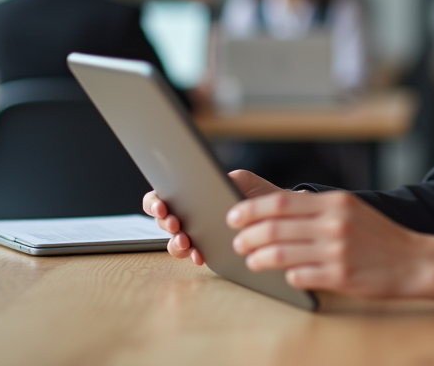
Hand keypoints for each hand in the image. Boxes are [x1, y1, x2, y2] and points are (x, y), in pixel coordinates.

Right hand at [143, 170, 283, 263]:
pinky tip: (199, 255)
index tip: (162, 206)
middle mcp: (190, 214)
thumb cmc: (258, 194)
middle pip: (163, 219)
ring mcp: (197, 234)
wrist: (278, 216)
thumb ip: (225, 179)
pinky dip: (192, 255)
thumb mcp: (243, 180)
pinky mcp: (209, 250)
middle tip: (176, 223)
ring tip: (187, 241)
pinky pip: (192, 255)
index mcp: (193, 193)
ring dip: (175, 243)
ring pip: (174, 241)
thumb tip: (211, 184)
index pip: (162, 195)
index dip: (155, 201)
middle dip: (164, 222)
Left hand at [227, 189, 433, 301]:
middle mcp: (334, 223)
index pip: (280, 202)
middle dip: (247, 236)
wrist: (414, 260)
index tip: (233, 216)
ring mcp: (337, 250)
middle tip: (237, 243)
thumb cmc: (377, 236)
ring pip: (280, 253)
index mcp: (335, 202)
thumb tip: (273, 211)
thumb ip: (316, 209)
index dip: (251, 209)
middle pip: (274, 227)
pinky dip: (285, 276)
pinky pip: (299, 276)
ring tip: (251, 260)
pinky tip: (283, 276)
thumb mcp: (350, 210)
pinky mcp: (340, 276)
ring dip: (258, 258)